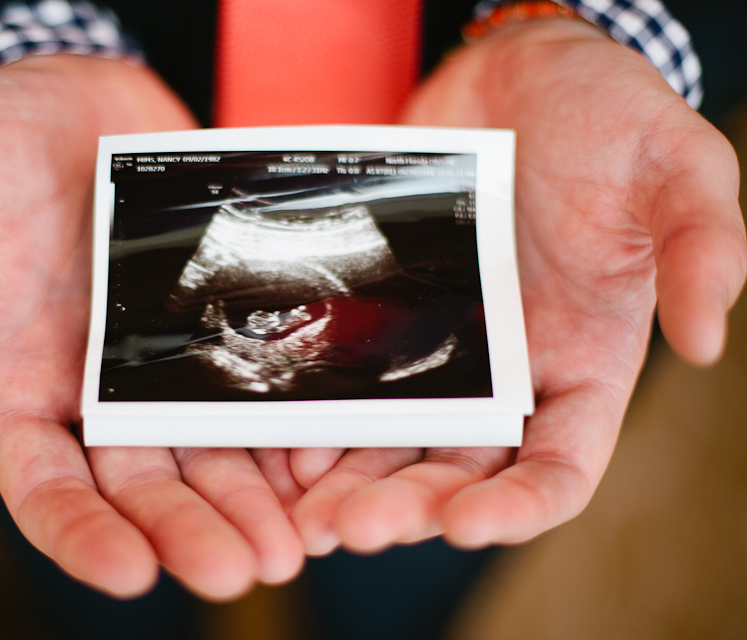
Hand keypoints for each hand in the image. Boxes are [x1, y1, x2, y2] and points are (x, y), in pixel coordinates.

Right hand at [0, 55, 302, 598]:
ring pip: (205, 449)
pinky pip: (253, 384)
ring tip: (292, 543)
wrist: (64, 96)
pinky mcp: (212, 320)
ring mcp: (158, 358)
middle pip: (143, 486)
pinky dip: (282, 427)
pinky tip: (322, 459)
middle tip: (242, 572)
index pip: (45, 487)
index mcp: (17, 385)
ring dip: (248, 500)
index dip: (81, 536)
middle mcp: (93, 388)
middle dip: (190, 531)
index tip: (128, 575)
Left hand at [291, 19, 746, 553]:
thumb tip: (703, 341)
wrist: (517, 72)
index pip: (557, 469)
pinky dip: (320, 420)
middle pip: (457, 471)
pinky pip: (351, 382)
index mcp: (585, 363)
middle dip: (406, 507)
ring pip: (394, 441)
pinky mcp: (390, 313)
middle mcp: (510, 373)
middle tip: (350, 525)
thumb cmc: (609, 114)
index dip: (514, 510)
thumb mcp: (676, 166)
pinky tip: (283, 439)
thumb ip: (700, 247)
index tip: (461, 527)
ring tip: (303, 507)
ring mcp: (443, 346)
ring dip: (351, 483)